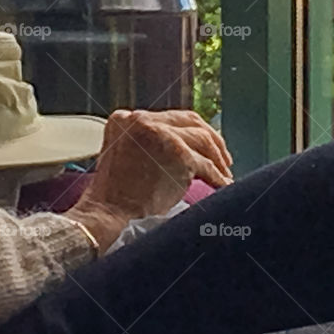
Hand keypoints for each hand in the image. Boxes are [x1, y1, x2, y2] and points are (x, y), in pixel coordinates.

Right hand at [66, 110, 232, 251]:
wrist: (109, 216)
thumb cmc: (115, 197)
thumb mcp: (122, 155)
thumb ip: (144, 143)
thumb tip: (178, 146)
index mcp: (125, 119)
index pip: (167, 118)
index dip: (187, 132)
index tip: (200, 144)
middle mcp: (142, 120)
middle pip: (188, 121)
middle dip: (210, 138)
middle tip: (222, 157)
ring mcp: (161, 135)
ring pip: (202, 139)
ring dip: (217, 157)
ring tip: (224, 173)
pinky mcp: (179, 154)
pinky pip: (206, 164)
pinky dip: (218, 176)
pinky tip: (223, 185)